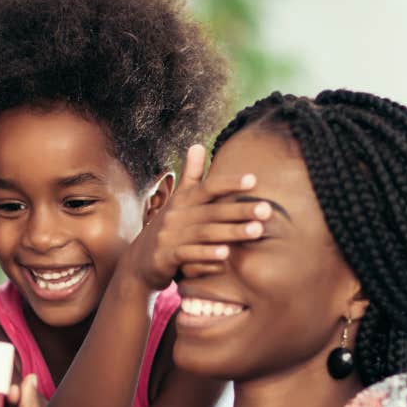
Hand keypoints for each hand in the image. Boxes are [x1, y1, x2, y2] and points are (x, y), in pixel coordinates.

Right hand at [122, 143, 270, 289]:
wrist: (139, 262)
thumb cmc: (169, 228)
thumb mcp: (178, 201)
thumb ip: (191, 175)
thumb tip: (198, 144)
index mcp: (183, 201)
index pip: (208, 188)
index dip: (229, 183)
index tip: (253, 180)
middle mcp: (176, 216)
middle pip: (212, 211)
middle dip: (240, 210)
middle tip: (267, 210)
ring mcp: (169, 237)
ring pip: (204, 233)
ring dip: (231, 232)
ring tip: (257, 231)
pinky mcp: (165, 257)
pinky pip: (188, 256)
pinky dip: (206, 255)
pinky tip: (226, 256)